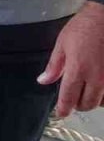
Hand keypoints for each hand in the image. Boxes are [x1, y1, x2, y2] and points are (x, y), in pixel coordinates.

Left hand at [39, 0, 103, 116]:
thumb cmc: (83, 28)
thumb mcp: (62, 44)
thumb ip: (54, 66)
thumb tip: (43, 81)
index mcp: (78, 69)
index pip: (69, 97)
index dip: (64, 108)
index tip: (61, 113)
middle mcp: (97, 78)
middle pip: (87, 104)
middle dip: (77, 105)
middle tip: (72, 99)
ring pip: (102, 102)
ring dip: (92, 101)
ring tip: (86, 92)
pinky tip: (99, 88)